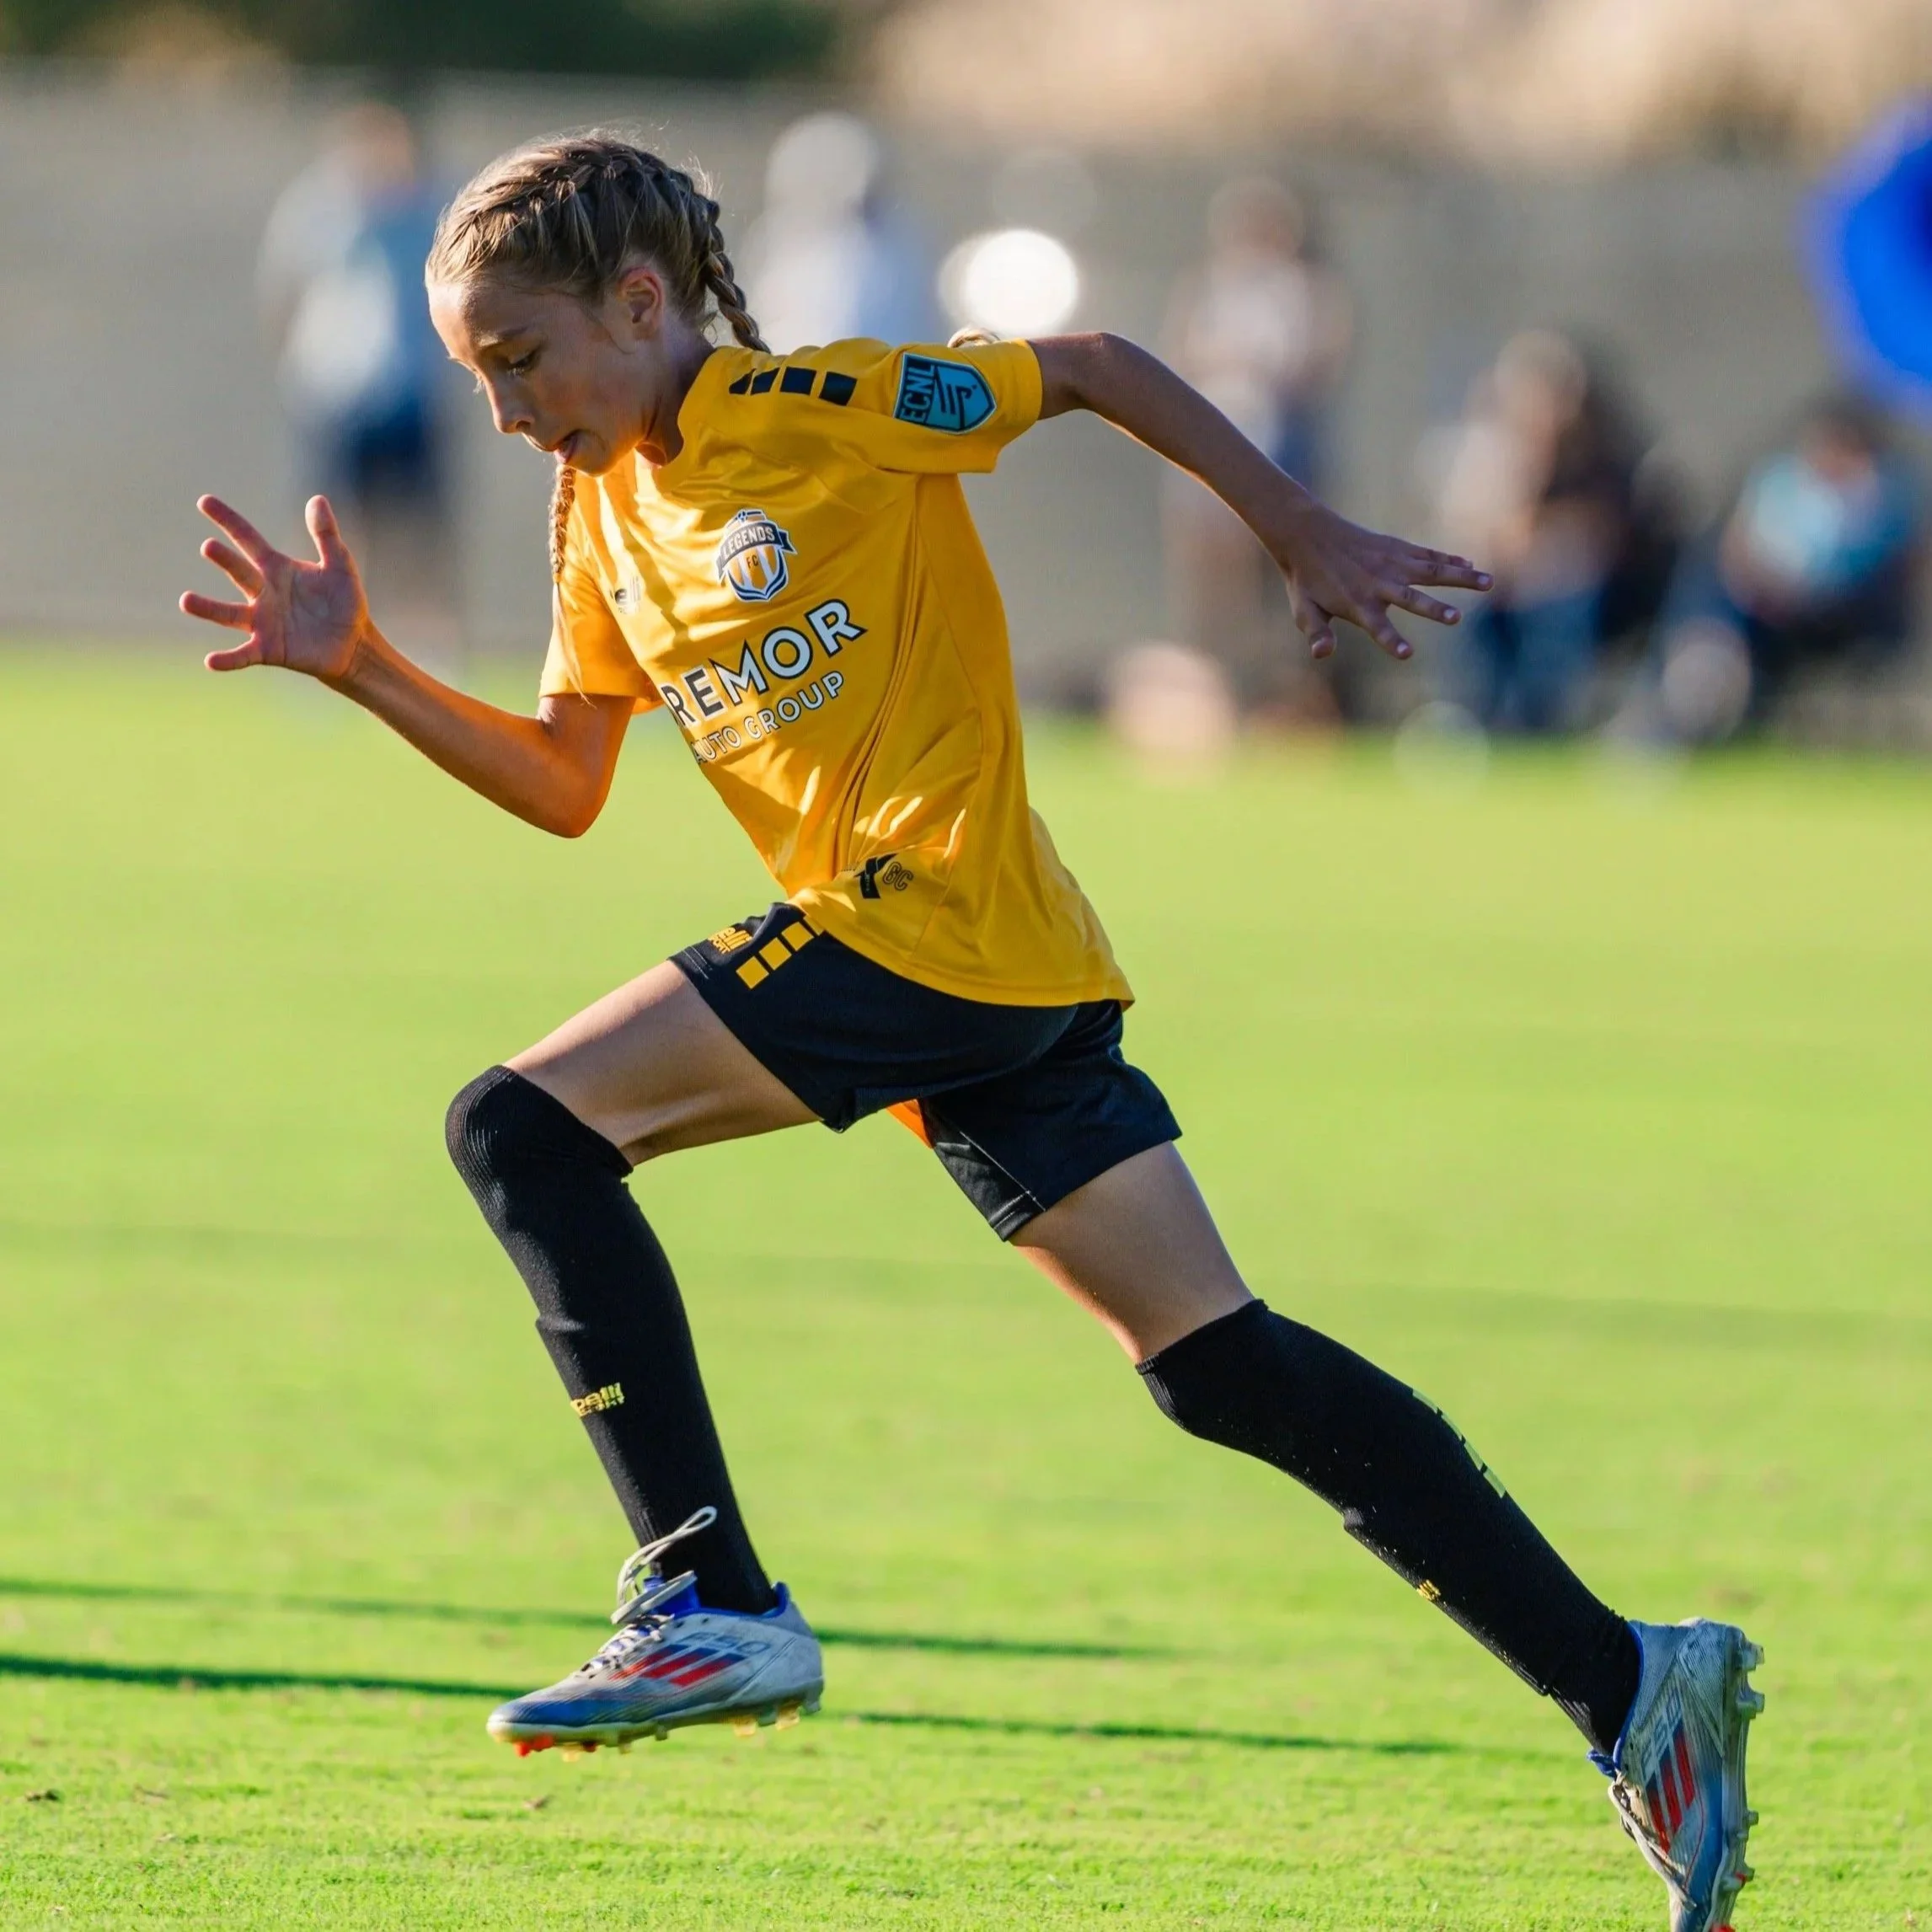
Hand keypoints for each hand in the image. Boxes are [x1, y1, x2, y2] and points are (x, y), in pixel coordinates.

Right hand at [179, 494, 368, 680]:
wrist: (354, 643)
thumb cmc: (344, 601)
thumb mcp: (340, 565)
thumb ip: (326, 535)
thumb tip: (317, 498)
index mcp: (276, 568)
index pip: (247, 539)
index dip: (227, 520)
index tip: (204, 501)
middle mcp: (263, 592)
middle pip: (239, 572)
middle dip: (225, 561)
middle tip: (209, 547)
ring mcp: (263, 621)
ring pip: (230, 614)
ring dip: (208, 608)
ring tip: (186, 601)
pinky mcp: (269, 649)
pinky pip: (244, 654)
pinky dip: (228, 659)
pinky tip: (211, 660)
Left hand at [1263, 496, 1491, 660]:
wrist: (1307, 535)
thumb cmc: (1306, 580)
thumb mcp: (1304, 610)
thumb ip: (1316, 632)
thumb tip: (1321, 653)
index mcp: (1356, 603)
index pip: (1376, 626)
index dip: (1391, 640)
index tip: (1408, 655)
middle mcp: (1378, 583)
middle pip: (1410, 598)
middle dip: (1433, 610)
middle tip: (1456, 619)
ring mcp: (1391, 563)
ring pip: (1431, 571)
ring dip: (1460, 578)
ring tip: (1488, 583)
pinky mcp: (1396, 548)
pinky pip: (1427, 555)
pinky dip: (1449, 560)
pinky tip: (1471, 567)